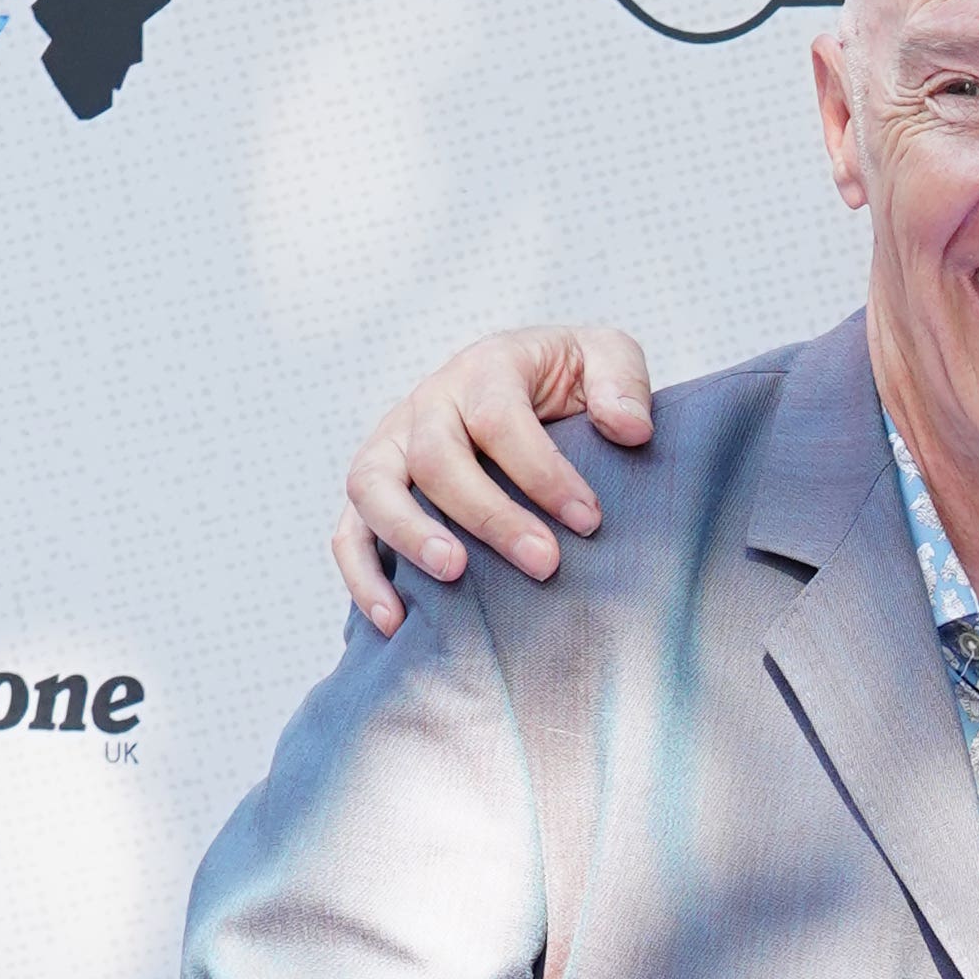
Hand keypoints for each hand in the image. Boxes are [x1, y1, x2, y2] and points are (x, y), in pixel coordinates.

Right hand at [330, 325, 656, 631]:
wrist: (527, 383)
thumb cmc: (571, 379)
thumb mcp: (608, 357)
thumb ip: (622, 382)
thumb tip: (630, 429)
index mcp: (486, 368)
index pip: (499, 417)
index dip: (542, 472)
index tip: (589, 521)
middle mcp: (428, 403)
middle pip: (435, 456)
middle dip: (489, 515)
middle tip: (545, 564)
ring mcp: (392, 445)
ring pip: (372, 487)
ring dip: (408, 535)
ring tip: (453, 576)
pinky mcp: (374, 490)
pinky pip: (348, 531)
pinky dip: (363, 575)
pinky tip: (395, 621)